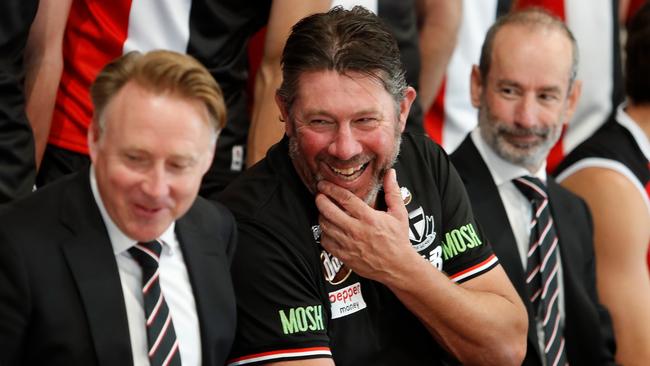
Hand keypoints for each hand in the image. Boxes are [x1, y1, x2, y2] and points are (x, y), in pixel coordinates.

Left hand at [315, 169, 418, 284]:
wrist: (398, 267)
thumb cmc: (398, 240)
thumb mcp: (399, 214)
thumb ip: (392, 192)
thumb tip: (391, 173)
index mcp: (369, 218)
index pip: (345, 199)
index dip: (331, 189)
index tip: (324, 184)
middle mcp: (356, 231)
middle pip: (329, 211)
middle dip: (320, 200)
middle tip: (319, 195)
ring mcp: (348, 245)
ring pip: (325, 226)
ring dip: (321, 215)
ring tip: (323, 210)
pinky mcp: (344, 256)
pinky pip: (326, 242)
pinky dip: (324, 233)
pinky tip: (328, 228)